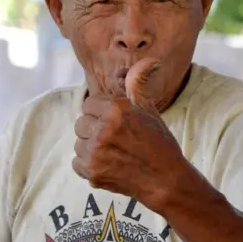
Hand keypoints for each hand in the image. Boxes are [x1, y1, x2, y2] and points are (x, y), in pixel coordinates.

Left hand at [73, 58, 191, 212]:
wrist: (165, 181)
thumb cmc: (159, 143)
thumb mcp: (149, 110)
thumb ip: (138, 84)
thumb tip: (148, 60)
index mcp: (116, 110)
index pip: (89, 104)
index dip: (101, 113)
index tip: (115, 122)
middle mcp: (102, 131)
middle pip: (80, 123)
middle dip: (94, 129)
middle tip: (115, 138)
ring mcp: (95, 153)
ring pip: (78, 143)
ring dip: (90, 147)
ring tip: (113, 152)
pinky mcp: (92, 173)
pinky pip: (77, 163)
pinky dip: (89, 164)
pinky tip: (108, 164)